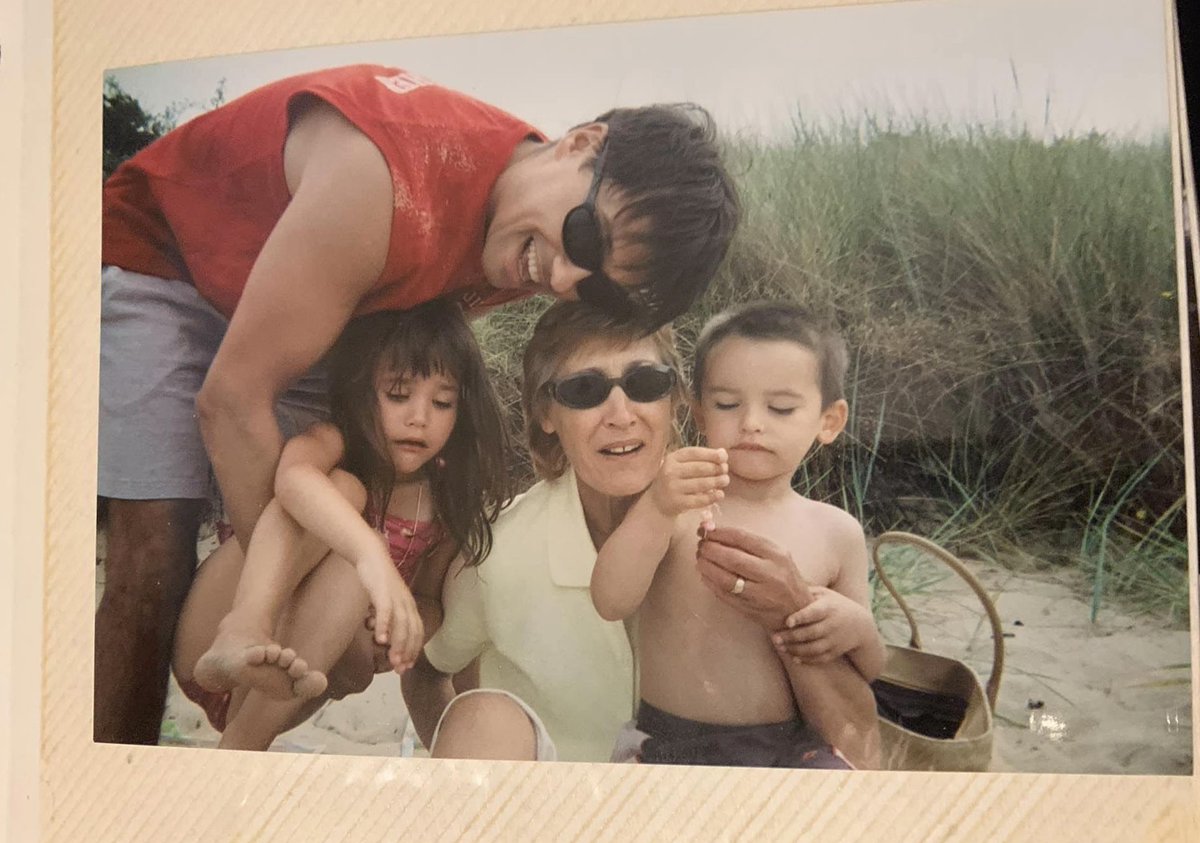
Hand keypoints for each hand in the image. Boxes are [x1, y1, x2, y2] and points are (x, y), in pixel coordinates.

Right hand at [356, 550, 423, 672]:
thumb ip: (390, 619)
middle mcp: (407, 603)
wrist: (372, 556)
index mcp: (410, 606)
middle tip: (400, 669)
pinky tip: (379, 640)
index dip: (414, 650)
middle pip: (412, 631)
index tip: (407, 666)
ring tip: (393, 660)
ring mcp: (396, 597)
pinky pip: (385, 612)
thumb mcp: (388, 601)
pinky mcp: (383, 592)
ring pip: (401, 625)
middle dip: (408, 652)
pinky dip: (384, 627)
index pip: (417, 632)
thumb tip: (386, 639)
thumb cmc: (379, 582)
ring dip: (398, 644)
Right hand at [647, 447, 727, 516]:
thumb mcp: (681, 464)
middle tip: (725, 470)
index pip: (694, 453)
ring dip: (717, 482)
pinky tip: (720, 494)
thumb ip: (700, 458)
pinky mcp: (677, 503)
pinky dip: (712, 497)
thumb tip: (722, 453)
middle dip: (716, 468)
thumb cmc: (675, 478)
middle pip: (700, 468)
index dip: (711, 454)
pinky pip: (699, 500)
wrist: (657, 500)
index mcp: (672, 458)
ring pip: (701, 484)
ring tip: (725, 480)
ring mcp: (673, 488)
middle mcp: (670, 472)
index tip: (724, 457)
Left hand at [695, 525, 812, 629]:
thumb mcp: (776, 555)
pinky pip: (724, 595)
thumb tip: (715, 531)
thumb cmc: (784, 577)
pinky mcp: (749, 609)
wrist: (797, 610)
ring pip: (726, 579)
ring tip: (700, 560)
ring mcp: (759, 594)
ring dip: (707, 567)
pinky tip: (705, 575)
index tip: (705, 529)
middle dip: (710, 550)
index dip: (719, 532)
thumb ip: (750, 544)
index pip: (742, 538)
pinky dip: (710, 583)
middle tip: (700, 546)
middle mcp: (769, 574)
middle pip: (732, 559)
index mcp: (776, 555)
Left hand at [773, 586, 871, 663]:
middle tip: (775, 638)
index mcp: (828, 608)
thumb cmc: (835, 605)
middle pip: (810, 633)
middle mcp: (832, 625)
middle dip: (791, 637)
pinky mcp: (835, 652)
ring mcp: (834, 640)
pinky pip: (819, 658)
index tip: (787, 622)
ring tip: (780, 647)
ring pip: (814, 648)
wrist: (860, 625)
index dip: (800, 617)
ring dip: (795, 650)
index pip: (814, 613)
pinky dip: (806, 660)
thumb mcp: (825, 594)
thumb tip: (783, 584)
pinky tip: (793, 657)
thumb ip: (807, 591)